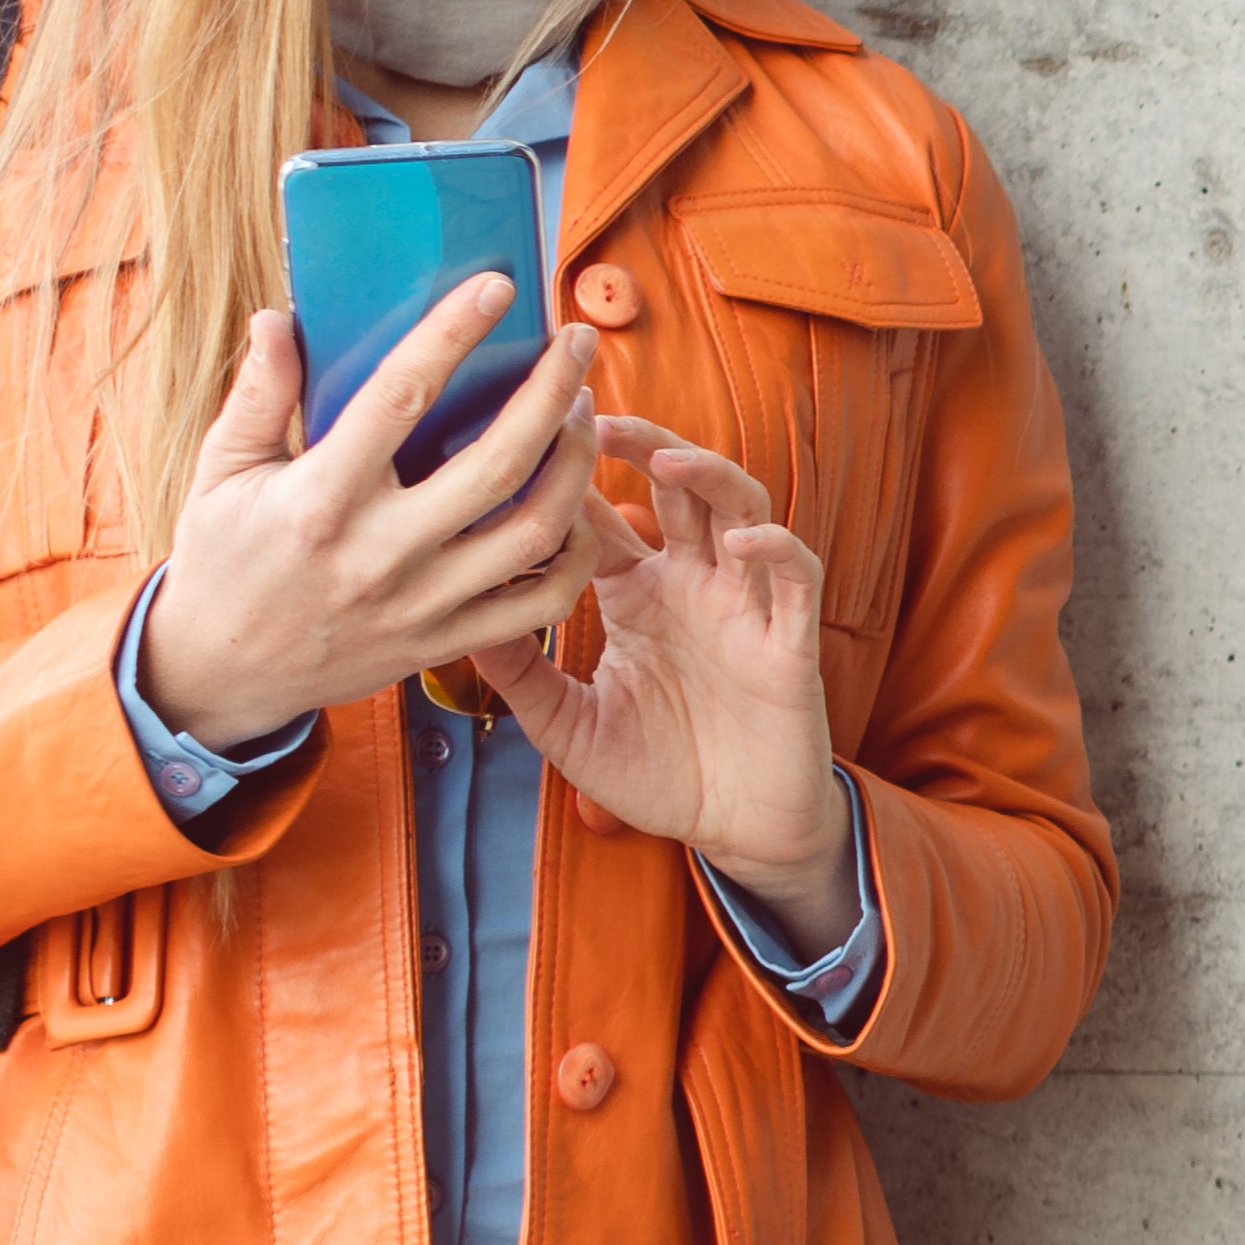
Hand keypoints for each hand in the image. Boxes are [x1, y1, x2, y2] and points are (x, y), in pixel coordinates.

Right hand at [134, 280, 627, 742]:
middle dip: (550, 393)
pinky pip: (538, 604)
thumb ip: (256, 396)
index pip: (398, 399)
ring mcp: (420, 605)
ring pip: (533, 533)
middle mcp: (379, 554)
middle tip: (576, 342)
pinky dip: (574, 554)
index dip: (451, 335)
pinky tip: (578, 505)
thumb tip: (280, 319)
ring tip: (584, 411)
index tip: (495, 287)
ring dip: (575, 465)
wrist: (220, 675)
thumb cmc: (222, 560)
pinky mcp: (443, 643)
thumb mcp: (220, 472)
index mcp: (318, 500)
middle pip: (494, 465)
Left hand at [486, 426, 851, 947]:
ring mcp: (744, 606)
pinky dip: (775, 550)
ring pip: (739, 510)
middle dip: (641, 443)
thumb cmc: (659, 774)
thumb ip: (520, 676)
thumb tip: (450, 623)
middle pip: (675, 487)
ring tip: (664, 457)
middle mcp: (692, 586)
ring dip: (707, 476)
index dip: (571, 476)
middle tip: (594, 413)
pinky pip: (794, 578)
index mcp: (639, 597)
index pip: (603, 518)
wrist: (737, 831)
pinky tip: (742, 541)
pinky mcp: (789, 642)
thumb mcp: (568, 726)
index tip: (527, 435)